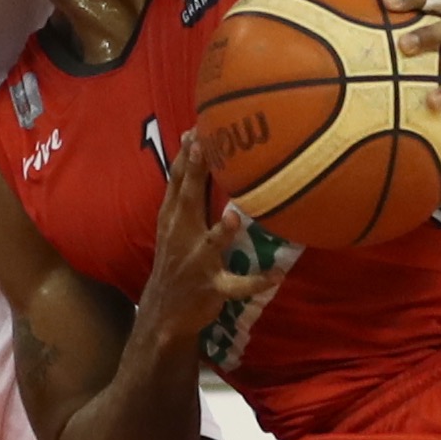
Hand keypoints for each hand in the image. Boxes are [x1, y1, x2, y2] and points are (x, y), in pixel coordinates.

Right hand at [133, 132, 283, 359]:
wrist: (164, 310)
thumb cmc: (177, 258)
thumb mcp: (174, 224)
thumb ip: (186, 189)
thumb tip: (196, 143)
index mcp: (173, 218)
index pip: (177, 181)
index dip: (185, 155)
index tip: (195, 129)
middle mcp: (182, 235)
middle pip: (188, 200)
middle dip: (195, 176)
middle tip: (203, 148)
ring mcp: (198, 262)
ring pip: (210, 244)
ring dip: (221, 232)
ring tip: (233, 218)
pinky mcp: (213, 288)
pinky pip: (237, 286)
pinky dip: (256, 281)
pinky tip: (276, 275)